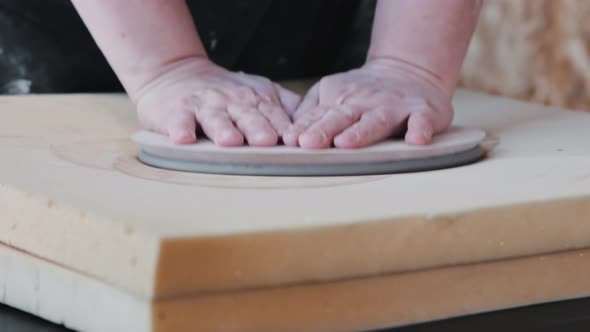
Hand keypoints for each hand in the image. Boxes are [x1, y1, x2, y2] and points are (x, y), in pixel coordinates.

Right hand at [134, 57, 300, 145]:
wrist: (177, 73)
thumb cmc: (224, 92)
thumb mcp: (258, 91)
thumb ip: (285, 105)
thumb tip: (318, 121)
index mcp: (255, 99)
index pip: (274, 115)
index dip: (284, 127)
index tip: (296, 141)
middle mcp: (232, 101)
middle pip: (248, 116)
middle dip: (258, 128)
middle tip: (267, 141)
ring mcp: (204, 105)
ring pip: (216, 119)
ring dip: (223, 129)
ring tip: (230, 141)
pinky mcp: (177, 111)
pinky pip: (179, 121)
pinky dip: (181, 129)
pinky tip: (183, 138)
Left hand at [283, 58, 453, 148]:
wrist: (410, 70)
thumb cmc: (365, 92)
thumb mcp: (332, 93)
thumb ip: (311, 111)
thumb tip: (287, 134)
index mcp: (340, 99)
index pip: (319, 116)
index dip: (304, 128)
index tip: (290, 140)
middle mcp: (364, 102)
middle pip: (342, 117)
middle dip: (324, 129)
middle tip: (307, 143)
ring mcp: (393, 106)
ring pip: (375, 121)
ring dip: (361, 132)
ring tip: (345, 143)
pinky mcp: (422, 111)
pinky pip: (421, 120)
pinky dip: (419, 129)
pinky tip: (415, 140)